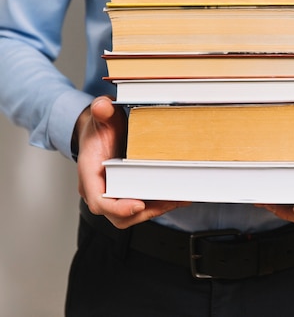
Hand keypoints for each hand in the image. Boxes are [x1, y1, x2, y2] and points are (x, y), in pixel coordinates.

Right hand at [75, 95, 189, 228]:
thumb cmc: (99, 127)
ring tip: (177, 197)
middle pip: (118, 215)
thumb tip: (102, 106)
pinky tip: (175, 194)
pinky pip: (139, 206)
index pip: (99, 200)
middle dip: (144, 211)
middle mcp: (99, 188)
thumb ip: (102, 110)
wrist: (98, 130)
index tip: (138, 204)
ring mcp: (112, 193)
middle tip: (168, 200)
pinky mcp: (125, 192)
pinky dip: (156, 203)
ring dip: (154, 209)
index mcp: (89, 173)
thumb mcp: (102, 115)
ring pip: (131, 214)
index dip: (118, 207)